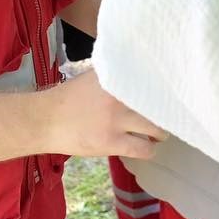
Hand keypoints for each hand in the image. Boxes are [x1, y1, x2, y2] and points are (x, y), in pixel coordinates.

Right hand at [45, 69, 165, 158]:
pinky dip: (149, 149)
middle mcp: (119, 95)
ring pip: (156, 128)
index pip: (152, 79)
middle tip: (169, 115)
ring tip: (160, 133)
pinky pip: (143, 149)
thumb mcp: (95, 77)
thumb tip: (142, 70)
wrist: (45, 120)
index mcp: (116, 76)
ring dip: (161, 132)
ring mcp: (116, 120)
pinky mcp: (111, 142)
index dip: (166, 86)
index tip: (173, 91)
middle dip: (167, 111)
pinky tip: (148, 146)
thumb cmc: (70, 98)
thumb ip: (117, 73)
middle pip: (159, 103)